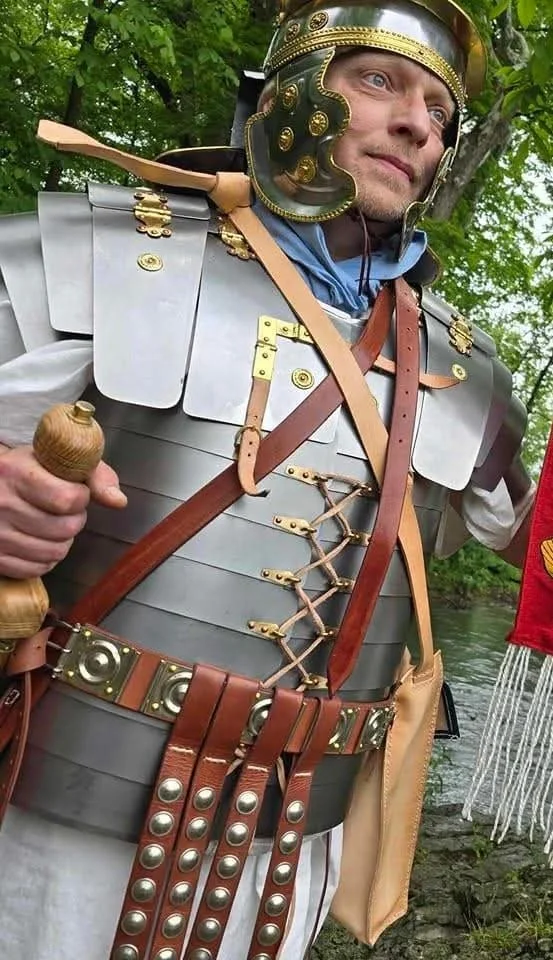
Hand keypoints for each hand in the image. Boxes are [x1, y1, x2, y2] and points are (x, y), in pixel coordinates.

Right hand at [0, 446, 126, 578]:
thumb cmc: (26, 470)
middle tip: (64, 510)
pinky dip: (46, 558)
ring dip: (63, 541)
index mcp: (15, 472)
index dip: (81, 498)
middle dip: (74, 519)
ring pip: (54, 552)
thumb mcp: (55, 458)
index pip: (66, 499)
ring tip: (53, 524)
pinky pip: (36, 569)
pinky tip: (40, 540)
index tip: (75, 492)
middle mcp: (1, 503)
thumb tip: (118, 501)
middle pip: (64, 529)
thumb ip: (94, 474)